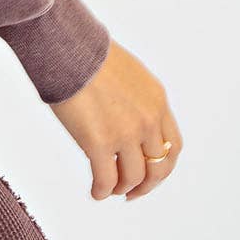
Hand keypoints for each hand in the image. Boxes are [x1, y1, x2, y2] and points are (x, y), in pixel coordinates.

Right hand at [47, 38, 183, 200]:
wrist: (66, 48)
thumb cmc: (88, 54)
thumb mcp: (129, 73)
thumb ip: (137, 99)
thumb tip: (127, 119)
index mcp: (157, 101)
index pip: (172, 146)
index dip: (162, 166)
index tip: (150, 174)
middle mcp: (147, 120)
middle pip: (158, 167)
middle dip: (146, 185)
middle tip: (132, 191)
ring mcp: (125, 133)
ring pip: (133, 177)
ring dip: (122, 187)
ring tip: (110, 189)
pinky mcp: (99, 143)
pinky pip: (107, 179)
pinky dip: (102, 191)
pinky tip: (96, 191)